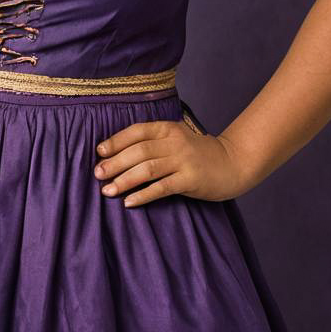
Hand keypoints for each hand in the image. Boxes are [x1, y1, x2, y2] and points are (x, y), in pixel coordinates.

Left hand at [93, 118, 251, 205]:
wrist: (232, 163)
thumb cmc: (197, 153)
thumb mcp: (176, 139)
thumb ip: (153, 142)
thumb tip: (117, 153)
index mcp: (167, 129)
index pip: (137, 131)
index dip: (116, 141)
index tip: (99, 152)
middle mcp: (174, 142)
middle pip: (139, 151)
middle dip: (115, 163)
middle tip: (97, 174)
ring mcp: (183, 161)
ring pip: (147, 169)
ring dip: (124, 180)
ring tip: (108, 190)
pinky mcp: (191, 180)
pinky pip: (162, 188)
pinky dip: (144, 195)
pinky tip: (129, 202)